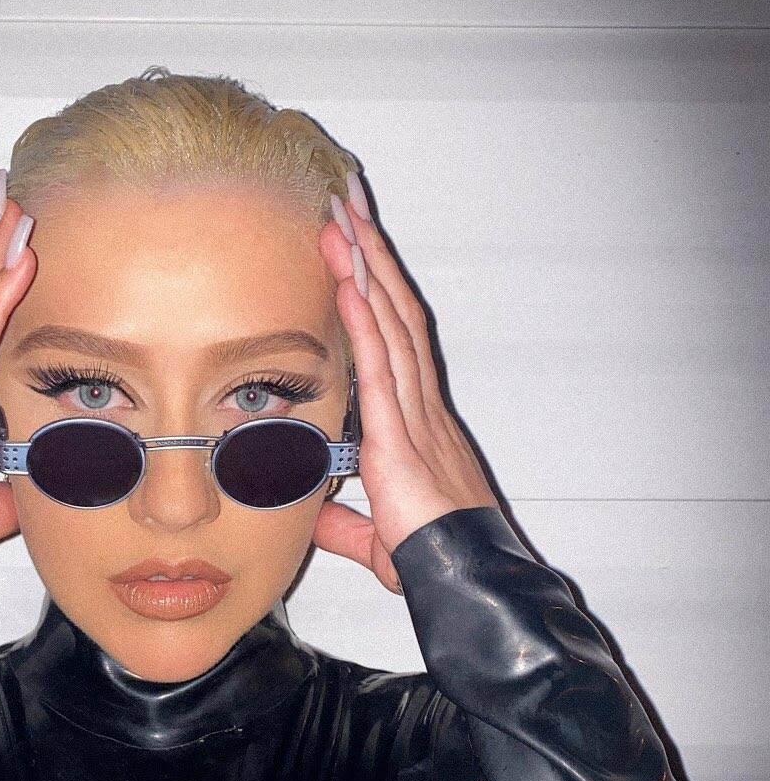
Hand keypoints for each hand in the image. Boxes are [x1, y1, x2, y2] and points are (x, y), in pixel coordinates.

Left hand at [313, 184, 499, 595]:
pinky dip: (364, 320)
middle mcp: (420, 408)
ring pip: (391, 325)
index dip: (375, 289)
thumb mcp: (374, 538)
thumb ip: (344, 524)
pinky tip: (347, 281)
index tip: (354, 245)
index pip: (395, 339)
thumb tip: (319, 519)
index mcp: (416, 424)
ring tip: (341, 217)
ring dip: (365, 268)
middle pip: (395, 313)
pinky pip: (381, 367)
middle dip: (370, 254)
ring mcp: (414, 416)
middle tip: (347, 200)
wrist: (461, 580)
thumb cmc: (432, 561)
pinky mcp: (400, 436)